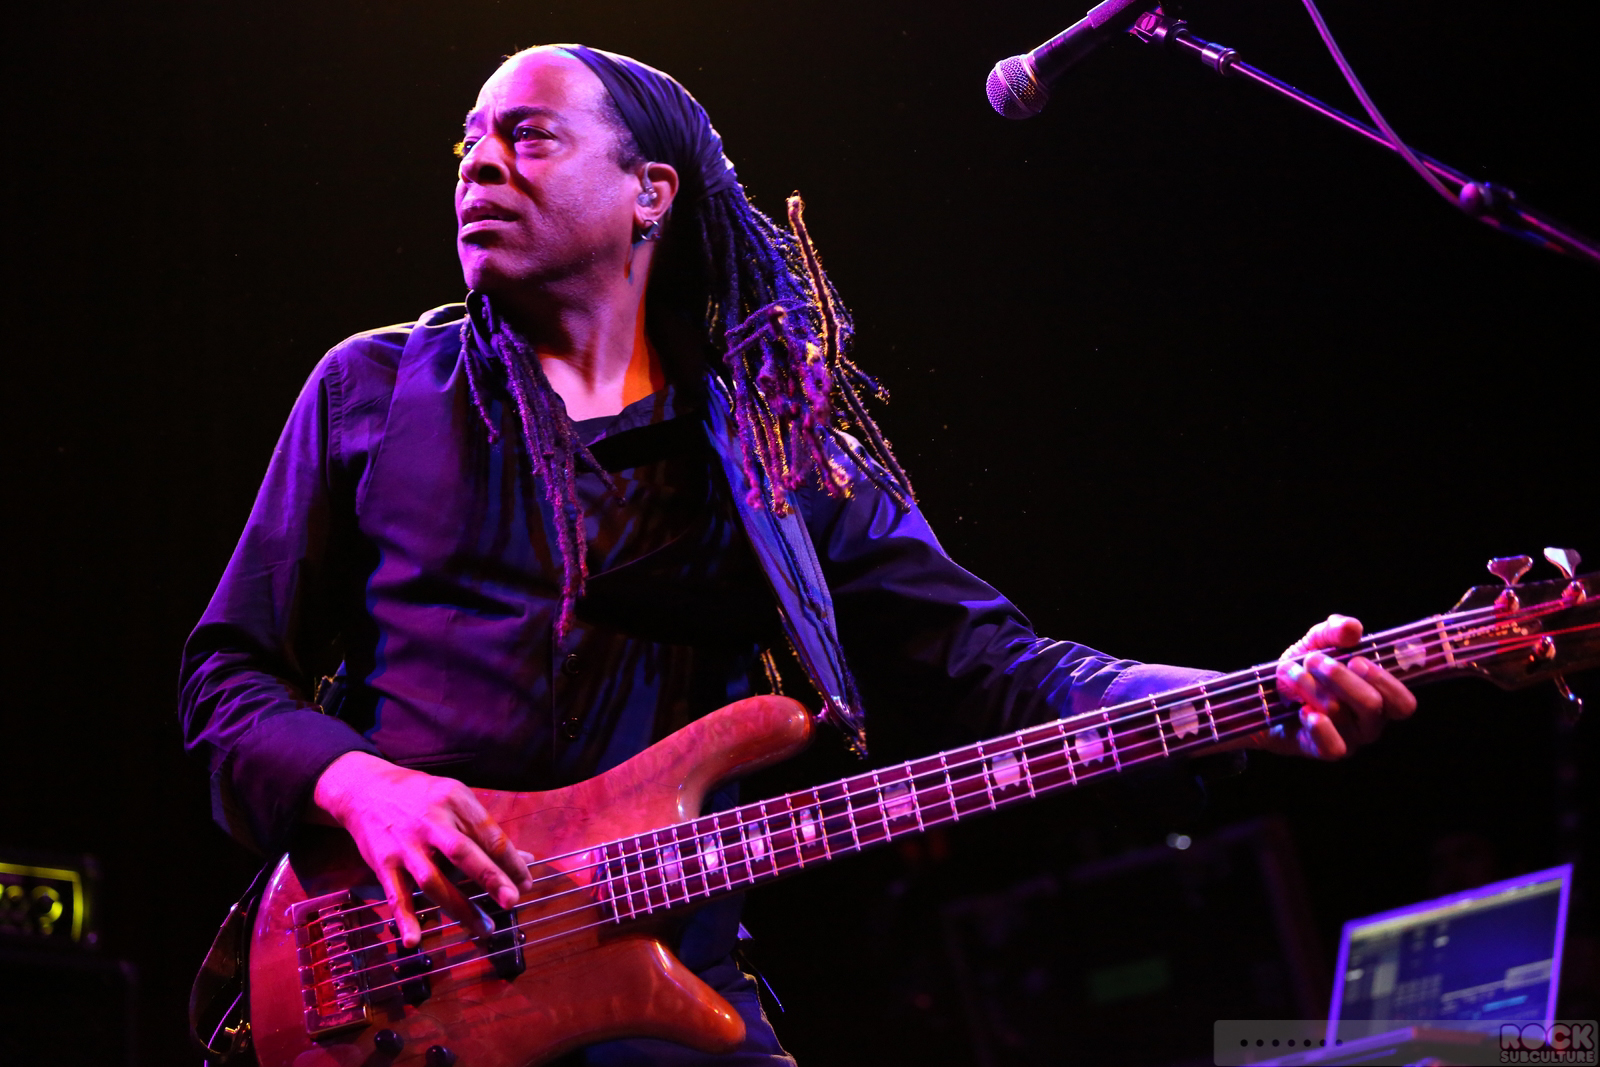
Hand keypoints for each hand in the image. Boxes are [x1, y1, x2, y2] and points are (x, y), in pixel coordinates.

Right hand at [311, 752, 534, 947]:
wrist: (366, 790)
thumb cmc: (421, 798)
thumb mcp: (456, 799)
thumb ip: (486, 831)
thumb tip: (525, 859)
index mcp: (455, 801)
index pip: (489, 834)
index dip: (510, 861)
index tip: (526, 882)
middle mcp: (430, 822)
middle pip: (463, 853)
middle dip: (490, 878)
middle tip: (512, 901)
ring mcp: (405, 845)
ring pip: (433, 880)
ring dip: (459, 908)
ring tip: (484, 929)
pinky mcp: (383, 863)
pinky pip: (395, 894)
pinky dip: (405, 918)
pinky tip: (415, 941)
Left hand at [1259, 614, 1416, 759]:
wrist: (1264, 696)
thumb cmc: (1303, 669)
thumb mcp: (1317, 643)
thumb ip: (1335, 631)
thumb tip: (1352, 628)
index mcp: (1378, 697)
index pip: (1404, 704)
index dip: (1385, 681)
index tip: (1356, 660)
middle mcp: (1368, 723)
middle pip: (1372, 705)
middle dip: (1338, 676)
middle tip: (1313, 660)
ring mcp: (1347, 739)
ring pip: (1339, 713)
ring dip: (1309, 686)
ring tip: (1289, 673)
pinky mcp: (1321, 750)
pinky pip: (1332, 747)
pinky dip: (1318, 726)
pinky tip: (1303, 710)